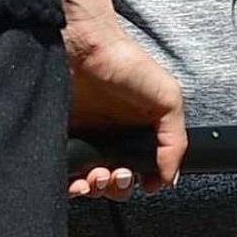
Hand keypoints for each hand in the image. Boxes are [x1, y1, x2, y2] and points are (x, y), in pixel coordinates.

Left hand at [62, 11, 186, 193]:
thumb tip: (167, 180)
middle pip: (114, 182)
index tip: (139, 180)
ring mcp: (84, 140)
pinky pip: (64, 173)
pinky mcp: (60, 140)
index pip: (138, 172)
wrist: (84, 47)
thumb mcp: (168, 100)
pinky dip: (70, 185)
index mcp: (136, 133)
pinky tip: (76, 180)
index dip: (138, 182)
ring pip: (88, 182)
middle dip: (117, 187)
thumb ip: (175, 142)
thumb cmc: (127, 63)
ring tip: (96, 176)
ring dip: (95, 188)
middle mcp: (110, 139)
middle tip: (117, 174)